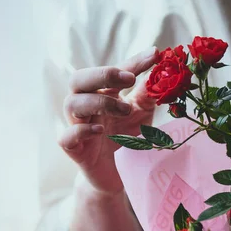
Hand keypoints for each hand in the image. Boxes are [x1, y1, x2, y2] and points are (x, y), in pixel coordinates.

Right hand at [58, 47, 157, 194]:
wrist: (115, 175)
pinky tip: (100, 130)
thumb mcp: (142, 114)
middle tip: (129, 79)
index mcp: (101, 93)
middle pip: (79, 79)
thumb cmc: (125, 139)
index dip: (133, 62)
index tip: (154, 55)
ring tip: (124, 109)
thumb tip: (163, 71)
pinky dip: (82, 130)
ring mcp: (76, 126)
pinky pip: (67, 136)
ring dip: (99, 102)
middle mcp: (85, 106)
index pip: (113, 72)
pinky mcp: (73, 150)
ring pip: (72, 103)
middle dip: (103, 74)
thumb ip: (148, 94)